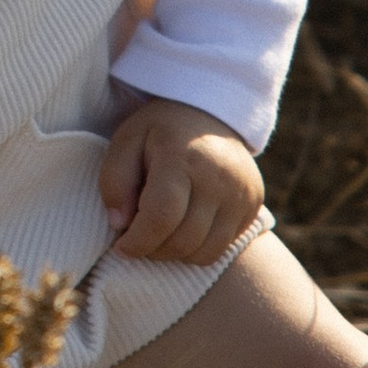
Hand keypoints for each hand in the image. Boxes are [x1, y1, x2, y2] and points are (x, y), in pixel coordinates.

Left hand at [99, 95, 263, 263]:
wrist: (211, 114)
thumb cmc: (160, 131)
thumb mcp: (127, 141)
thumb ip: (114, 181)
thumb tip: (120, 224)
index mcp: (181, 158)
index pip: (161, 216)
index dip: (137, 241)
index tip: (120, 246)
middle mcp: (218, 178)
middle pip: (183, 240)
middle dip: (152, 250)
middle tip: (137, 240)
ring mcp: (241, 194)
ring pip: (204, 252)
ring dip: (174, 254)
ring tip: (158, 235)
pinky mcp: (253, 206)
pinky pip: (221, 248)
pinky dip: (196, 249)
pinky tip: (182, 229)